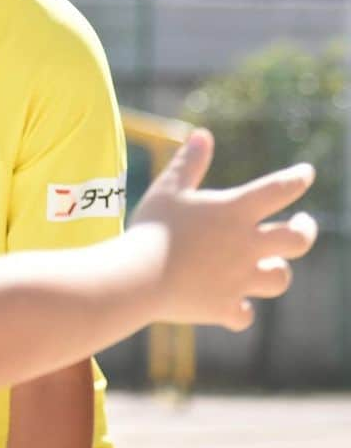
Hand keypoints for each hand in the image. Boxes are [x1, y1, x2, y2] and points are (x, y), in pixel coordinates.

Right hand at [130, 129, 317, 331]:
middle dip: (306, 229)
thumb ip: (189, 162)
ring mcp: (239, 279)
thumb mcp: (168, 187)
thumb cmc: (153, 226)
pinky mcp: (225, 307)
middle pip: (298, 239)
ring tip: (269, 264)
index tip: (305, 174)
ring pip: (279, 277)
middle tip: (303, 223)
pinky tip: (233, 304)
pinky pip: (243, 313)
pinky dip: (240, 308)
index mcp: (234, 212)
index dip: (297, 179)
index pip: (279, 190)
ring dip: (276, 269)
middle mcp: (246, 245)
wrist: (140, 277)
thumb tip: (203, 134)